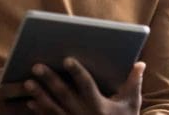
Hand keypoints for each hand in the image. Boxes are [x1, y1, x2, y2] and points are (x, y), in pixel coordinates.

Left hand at [24, 58, 145, 114]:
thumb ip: (134, 83)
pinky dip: (40, 111)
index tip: (67, 59)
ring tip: (28, 82)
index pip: (87, 86)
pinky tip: (30, 101)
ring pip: (52, 109)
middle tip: (37, 66)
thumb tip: (140, 63)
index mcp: (100, 107)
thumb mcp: (131, 105)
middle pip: (64, 95)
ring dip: (39, 95)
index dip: (77, 72)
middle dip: (50, 80)